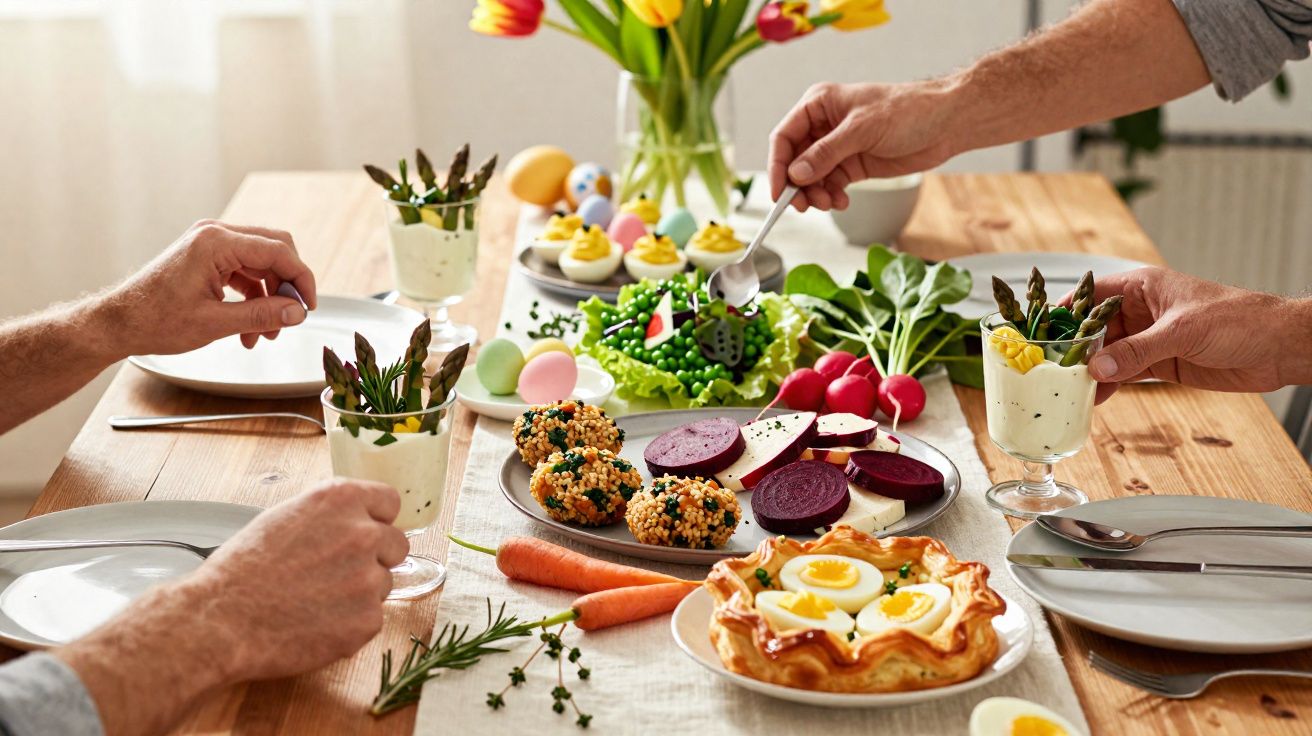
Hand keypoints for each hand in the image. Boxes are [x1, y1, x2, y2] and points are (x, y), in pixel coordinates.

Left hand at [105, 219, 317, 353]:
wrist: (117, 323)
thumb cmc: (154, 320)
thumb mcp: (215, 323)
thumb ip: (262, 315)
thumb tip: (298, 313)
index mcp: (216, 243)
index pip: (278, 252)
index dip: (301, 280)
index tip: (309, 307)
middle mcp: (215, 234)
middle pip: (274, 250)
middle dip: (286, 287)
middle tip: (291, 318)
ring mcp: (209, 243)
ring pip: (261, 263)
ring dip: (269, 297)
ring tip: (266, 333)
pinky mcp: (206, 256)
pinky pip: (244, 270)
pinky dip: (252, 296)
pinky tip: (248, 327)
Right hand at [188, 478, 408, 680]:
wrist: (222, 620)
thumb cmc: (244, 568)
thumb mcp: (286, 516)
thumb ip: (330, 514)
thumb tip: (357, 520)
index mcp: (342, 499)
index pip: (390, 502)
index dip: (376, 519)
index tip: (363, 532)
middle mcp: (363, 533)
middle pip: (396, 544)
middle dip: (375, 557)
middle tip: (337, 573)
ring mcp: (369, 578)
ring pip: (383, 583)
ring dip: (360, 592)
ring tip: (316, 600)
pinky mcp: (368, 620)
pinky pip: (372, 618)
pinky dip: (350, 624)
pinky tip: (316, 623)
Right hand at [768, 81, 956, 210]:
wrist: (945, 123)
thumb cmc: (908, 110)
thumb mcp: (862, 129)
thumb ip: (826, 152)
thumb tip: (796, 174)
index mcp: (819, 105)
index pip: (784, 137)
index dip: (778, 166)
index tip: (779, 191)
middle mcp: (823, 126)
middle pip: (794, 161)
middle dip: (797, 185)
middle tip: (804, 205)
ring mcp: (837, 147)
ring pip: (810, 178)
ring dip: (815, 194)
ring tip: (829, 203)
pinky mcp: (851, 165)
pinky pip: (829, 185)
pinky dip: (831, 197)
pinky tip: (841, 201)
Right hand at [1065, 267, 1309, 402]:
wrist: (1279, 347)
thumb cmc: (1239, 320)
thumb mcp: (1182, 332)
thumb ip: (1137, 352)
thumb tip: (1098, 368)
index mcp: (1143, 288)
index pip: (1091, 295)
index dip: (1065, 312)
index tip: (1043, 332)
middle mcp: (1141, 312)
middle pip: (1094, 329)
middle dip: (1073, 349)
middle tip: (1051, 370)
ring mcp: (1149, 338)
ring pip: (1106, 354)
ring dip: (1089, 371)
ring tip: (1068, 389)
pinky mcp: (1160, 363)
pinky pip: (1124, 373)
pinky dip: (1108, 386)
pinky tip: (1095, 398)